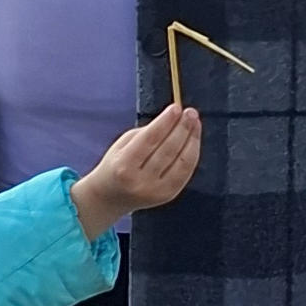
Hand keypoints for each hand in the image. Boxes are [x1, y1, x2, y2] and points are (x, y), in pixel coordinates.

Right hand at [70, 105, 202, 236]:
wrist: (110, 197)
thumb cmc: (117, 165)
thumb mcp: (122, 145)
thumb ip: (147, 133)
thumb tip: (173, 119)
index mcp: (124, 166)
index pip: (150, 139)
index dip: (165, 122)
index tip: (176, 107)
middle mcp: (140, 181)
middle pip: (168, 149)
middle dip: (182, 128)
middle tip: (190, 112)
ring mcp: (156, 191)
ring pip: (181, 161)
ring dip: (191, 139)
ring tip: (195, 122)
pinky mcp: (168, 195)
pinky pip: (186, 171)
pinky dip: (193, 153)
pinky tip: (194, 139)